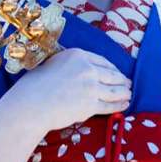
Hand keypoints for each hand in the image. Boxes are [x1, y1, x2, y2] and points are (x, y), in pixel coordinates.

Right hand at [9, 47, 131, 133]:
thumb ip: (69, 65)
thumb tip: (76, 69)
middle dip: (122, 80)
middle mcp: (88, 69)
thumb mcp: (53, 63)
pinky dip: (119, 106)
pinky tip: (124, 105)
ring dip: (124, 92)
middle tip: (128, 83)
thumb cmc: (35, 85)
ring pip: (114, 90)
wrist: (31, 103)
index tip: (117, 72)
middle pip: (112, 75)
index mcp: (78, 55)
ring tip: (129, 94)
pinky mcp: (91, 105)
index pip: (102, 61)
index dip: (112, 68)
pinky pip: (109, 105)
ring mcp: (91, 87)